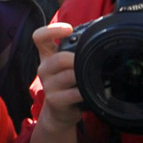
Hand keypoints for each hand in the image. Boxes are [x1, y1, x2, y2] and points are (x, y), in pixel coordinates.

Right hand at [29, 23, 82, 142]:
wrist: (60, 114)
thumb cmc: (68, 85)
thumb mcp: (68, 66)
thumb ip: (77, 53)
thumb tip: (102, 37)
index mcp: (47, 56)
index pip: (39, 37)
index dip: (51, 30)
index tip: (68, 29)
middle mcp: (44, 68)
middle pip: (58, 58)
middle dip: (77, 60)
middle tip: (90, 62)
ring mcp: (48, 85)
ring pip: (68, 75)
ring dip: (83, 76)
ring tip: (92, 77)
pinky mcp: (54, 100)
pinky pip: (73, 93)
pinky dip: (84, 92)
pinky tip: (90, 92)